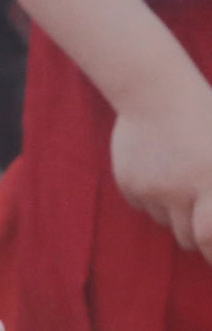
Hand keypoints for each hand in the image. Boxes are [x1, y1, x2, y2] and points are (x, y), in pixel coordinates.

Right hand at [110, 72, 211, 261]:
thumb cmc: (205, 119)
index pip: (209, 237)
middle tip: (203, 219)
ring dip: (174, 214)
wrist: (153, 92)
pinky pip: (142, 205)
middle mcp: (179, 190)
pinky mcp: (128, 182)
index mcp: (211, 181)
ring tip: (181, 184)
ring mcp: (150, 187)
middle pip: (187, 238)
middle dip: (197, 236)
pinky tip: (160, 172)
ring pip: (164, 221)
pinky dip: (152, 198)